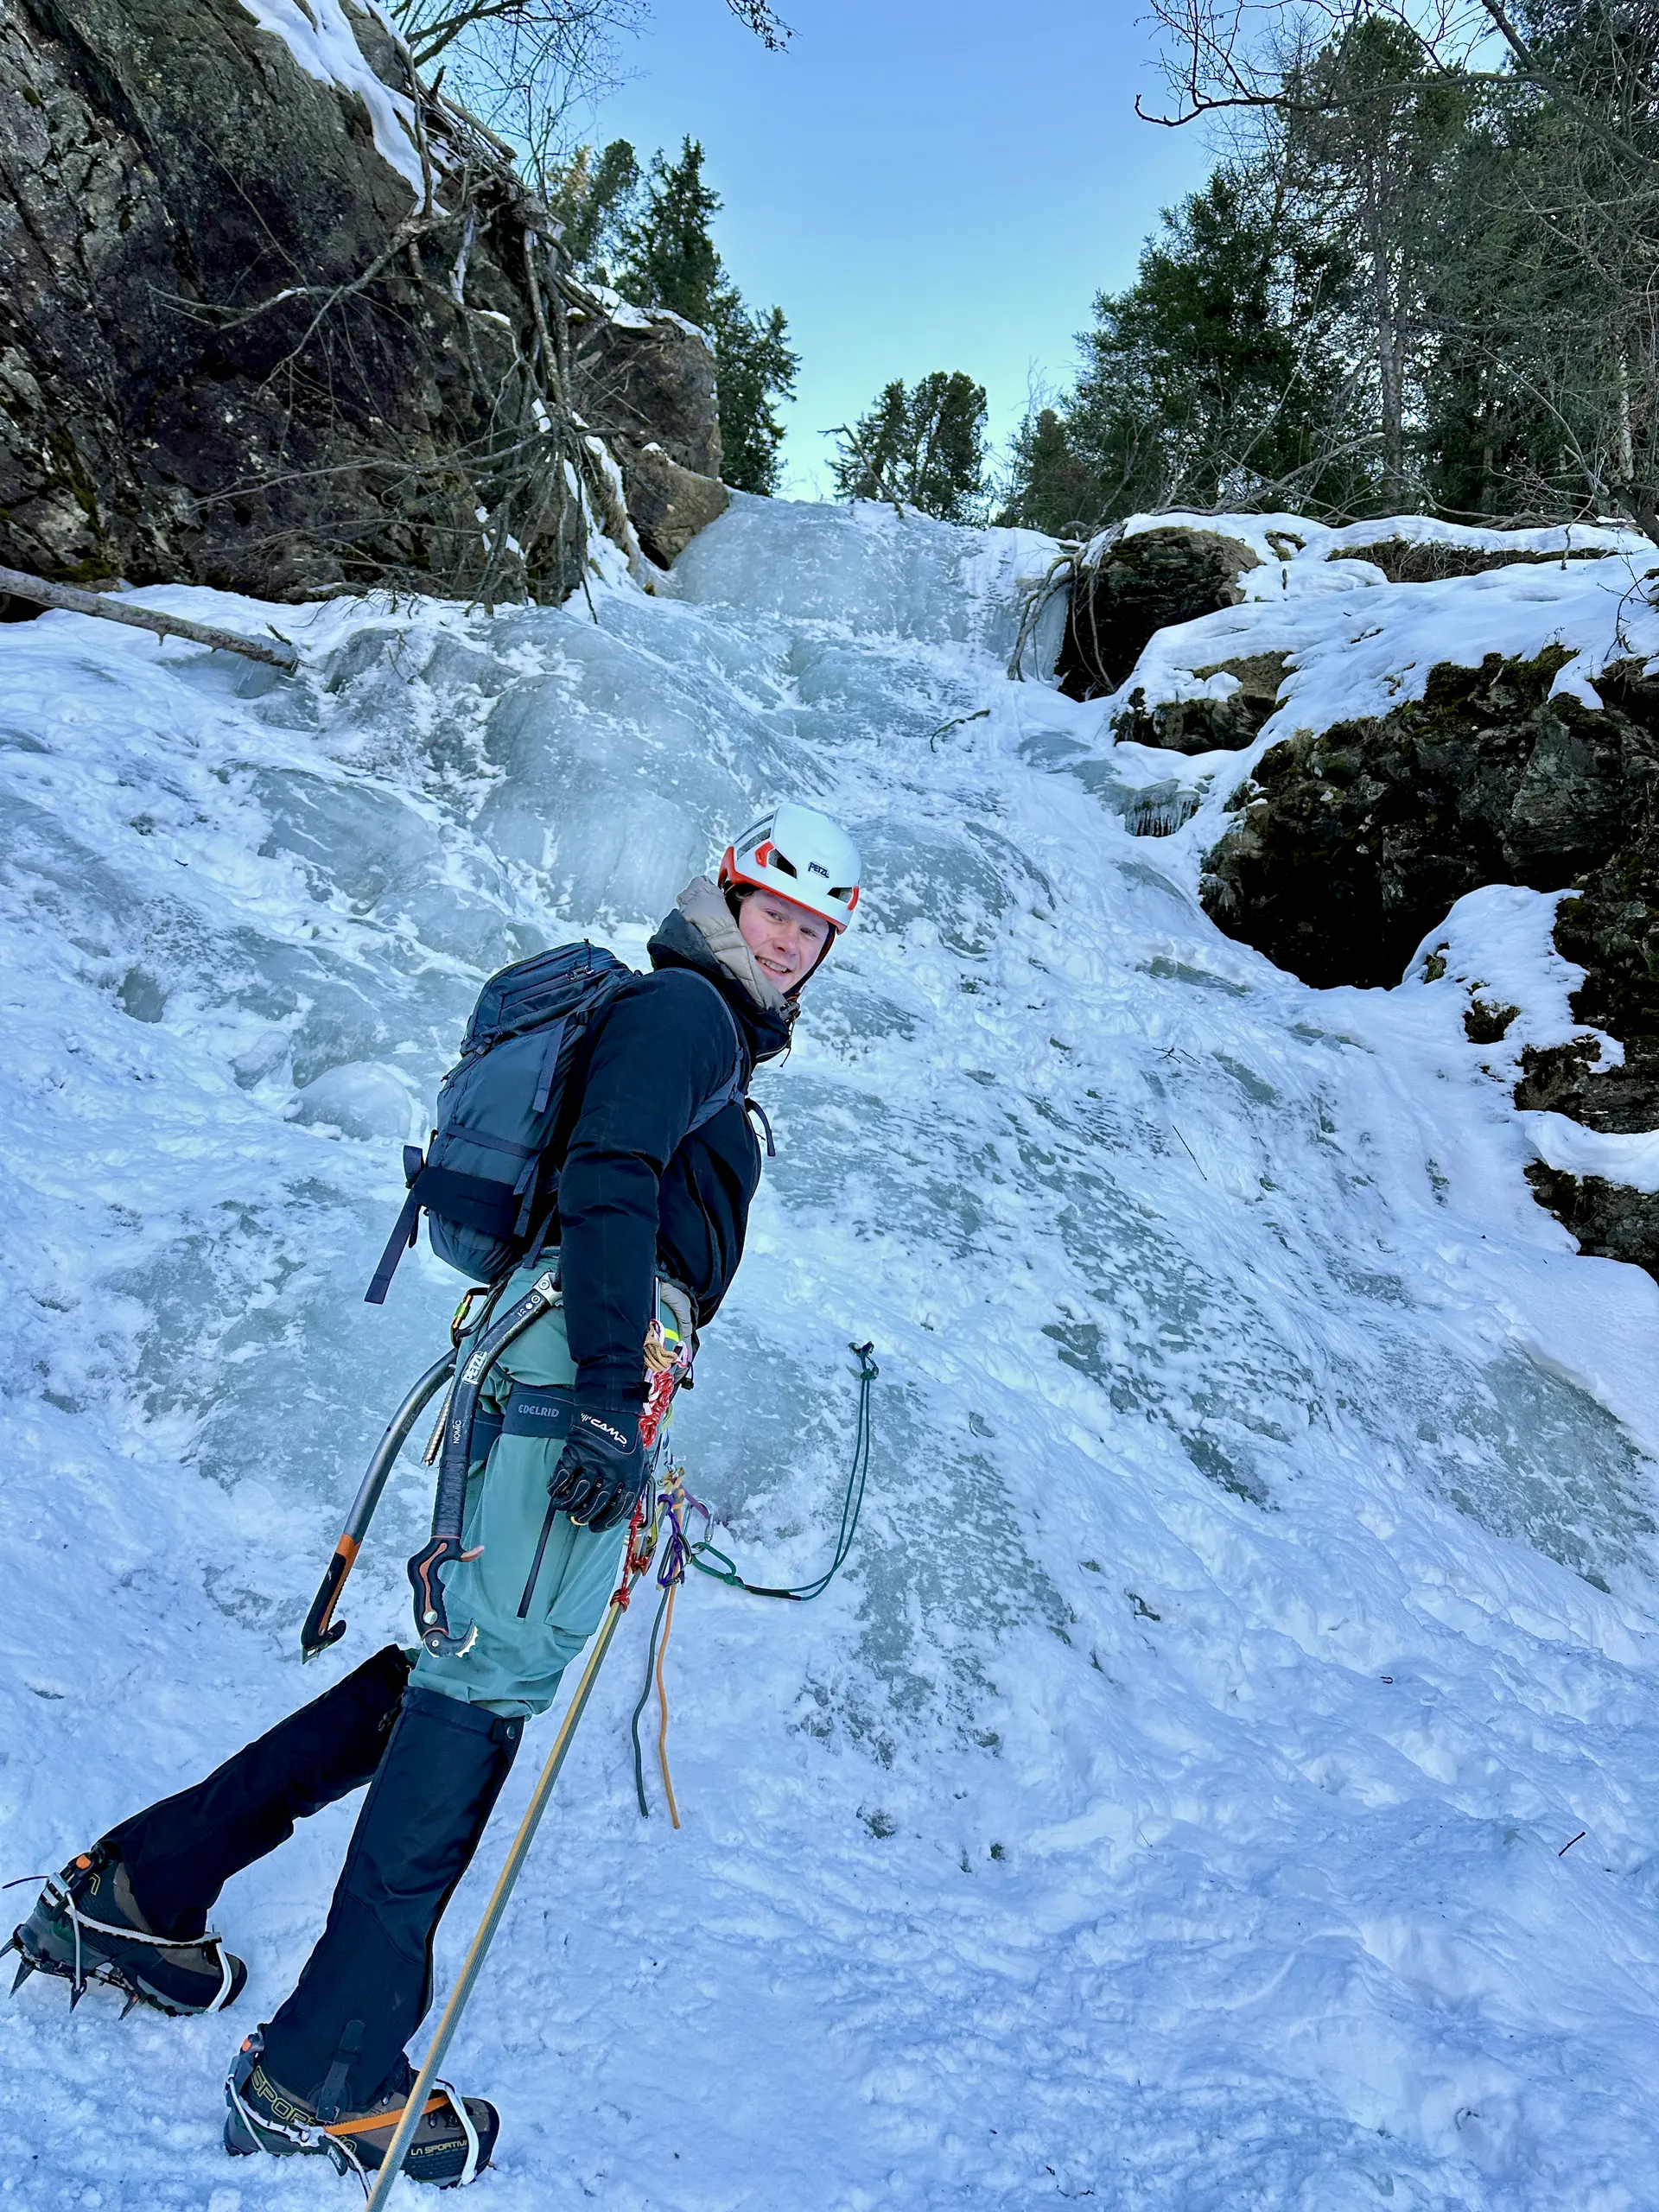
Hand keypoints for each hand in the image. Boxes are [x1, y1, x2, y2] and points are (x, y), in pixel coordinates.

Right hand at [548, 1407, 645, 1533]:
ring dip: (569, 1504)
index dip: (607, 1521)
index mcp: (631, 1474)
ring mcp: (593, 1461)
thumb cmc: (625, 1435)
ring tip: (564, 1507)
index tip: (596, 1527)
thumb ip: (636, 1481)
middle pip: (598, 1503)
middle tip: (579, 1520)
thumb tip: (628, 1507)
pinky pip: (563, 1476)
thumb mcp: (640, 1458)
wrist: (609, 1408)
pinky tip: (554, 1491)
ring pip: (578, 1493)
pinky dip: (556, 1487)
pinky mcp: (575, 1452)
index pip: (620, 1506)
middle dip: (586, 1515)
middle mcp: (613, 1470)